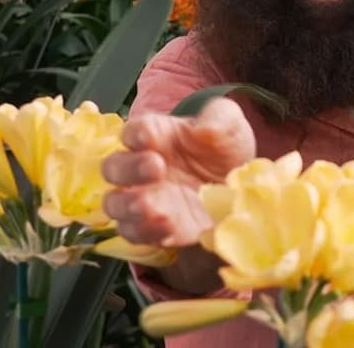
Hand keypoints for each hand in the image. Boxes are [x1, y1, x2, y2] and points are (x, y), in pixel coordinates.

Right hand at [102, 97, 255, 291]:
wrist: (240, 185)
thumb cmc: (225, 148)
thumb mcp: (229, 126)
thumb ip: (219, 119)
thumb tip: (205, 129)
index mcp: (155, 135)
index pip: (133, 131)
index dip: (136, 134)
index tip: (148, 137)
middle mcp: (140, 168)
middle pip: (114, 167)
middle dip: (129, 168)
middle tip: (156, 167)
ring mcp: (145, 200)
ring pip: (116, 205)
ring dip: (129, 206)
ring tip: (151, 206)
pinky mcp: (156, 229)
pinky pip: (138, 234)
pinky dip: (148, 232)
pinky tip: (169, 228)